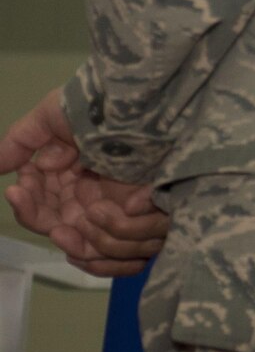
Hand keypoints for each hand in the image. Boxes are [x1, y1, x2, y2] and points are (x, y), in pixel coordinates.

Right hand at [1, 88, 168, 276]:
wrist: (138, 107)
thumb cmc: (96, 107)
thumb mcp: (52, 116)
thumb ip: (21, 141)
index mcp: (65, 172)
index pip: (37, 199)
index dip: (25, 197)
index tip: (20, 183)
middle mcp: (83, 192)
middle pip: (48, 219)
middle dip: (32, 210)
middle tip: (22, 192)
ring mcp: (105, 205)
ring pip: (70, 235)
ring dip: (56, 230)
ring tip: (52, 222)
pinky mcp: (128, 216)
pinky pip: (100, 245)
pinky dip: (82, 245)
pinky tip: (70, 230)